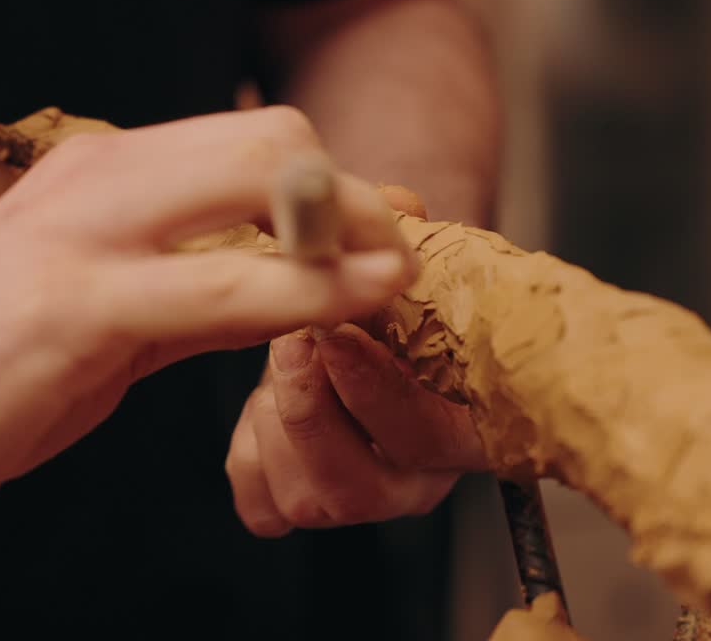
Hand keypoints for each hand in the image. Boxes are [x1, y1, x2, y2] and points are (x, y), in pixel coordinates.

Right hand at [0, 106, 416, 535]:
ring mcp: (81, 234)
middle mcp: (92, 179)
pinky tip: (350, 305)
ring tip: (396, 274)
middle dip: (351, 196)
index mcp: (95, 173)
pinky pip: (225, 288)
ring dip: (349, 234)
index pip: (243, 142)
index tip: (374, 231)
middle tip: (396, 251)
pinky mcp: (75, 307)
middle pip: (266, 140)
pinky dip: (307, 294)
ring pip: (258, 188)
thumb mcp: (100, 317)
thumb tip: (290, 284)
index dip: (328, 184)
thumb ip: (192, 290)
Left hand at [225, 189, 486, 536]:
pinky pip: (262, 504)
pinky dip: (249, 451)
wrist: (350, 313)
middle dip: (312, 410)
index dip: (377, 392)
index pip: (428, 440)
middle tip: (290, 343)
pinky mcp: (292, 501)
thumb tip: (395, 204)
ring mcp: (351, 497)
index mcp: (460, 429)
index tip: (338, 334)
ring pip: (304, 499)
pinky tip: (259, 401)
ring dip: (276, 421)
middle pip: (360, 491)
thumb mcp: (392, 259)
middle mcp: (411, 478)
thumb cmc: (381, 290)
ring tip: (279, 358)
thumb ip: (396, 235)